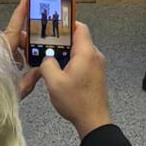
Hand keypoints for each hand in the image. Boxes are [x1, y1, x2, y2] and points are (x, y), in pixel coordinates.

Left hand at [2, 0, 40, 97]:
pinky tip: (9, 72)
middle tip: (32, 53)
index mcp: (2, 51)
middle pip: (13, 37)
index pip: (14, 26)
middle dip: (24, 43)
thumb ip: (29, 81)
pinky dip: (6, 59)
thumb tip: (40, 71)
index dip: (21, 11)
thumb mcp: (14, 92)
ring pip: (5, 47)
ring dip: (15, 53)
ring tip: (20, 68)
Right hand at [40, 20, 111, 138]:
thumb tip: (47, 57)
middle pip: (80, 39)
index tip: (53, 27)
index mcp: (86, 52)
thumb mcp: (54, 82)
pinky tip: (62, 72)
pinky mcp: (97, 75)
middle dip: (63, 41)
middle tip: (47, 45)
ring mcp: (97, 65)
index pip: (80, 27)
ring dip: (67, 54)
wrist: (93, 120)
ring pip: (81, 51)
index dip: (67, 24)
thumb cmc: (75, 101)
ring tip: (52, 60)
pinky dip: (73, 62)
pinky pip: (84, 61)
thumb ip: (47, 64)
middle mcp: (95, 55)